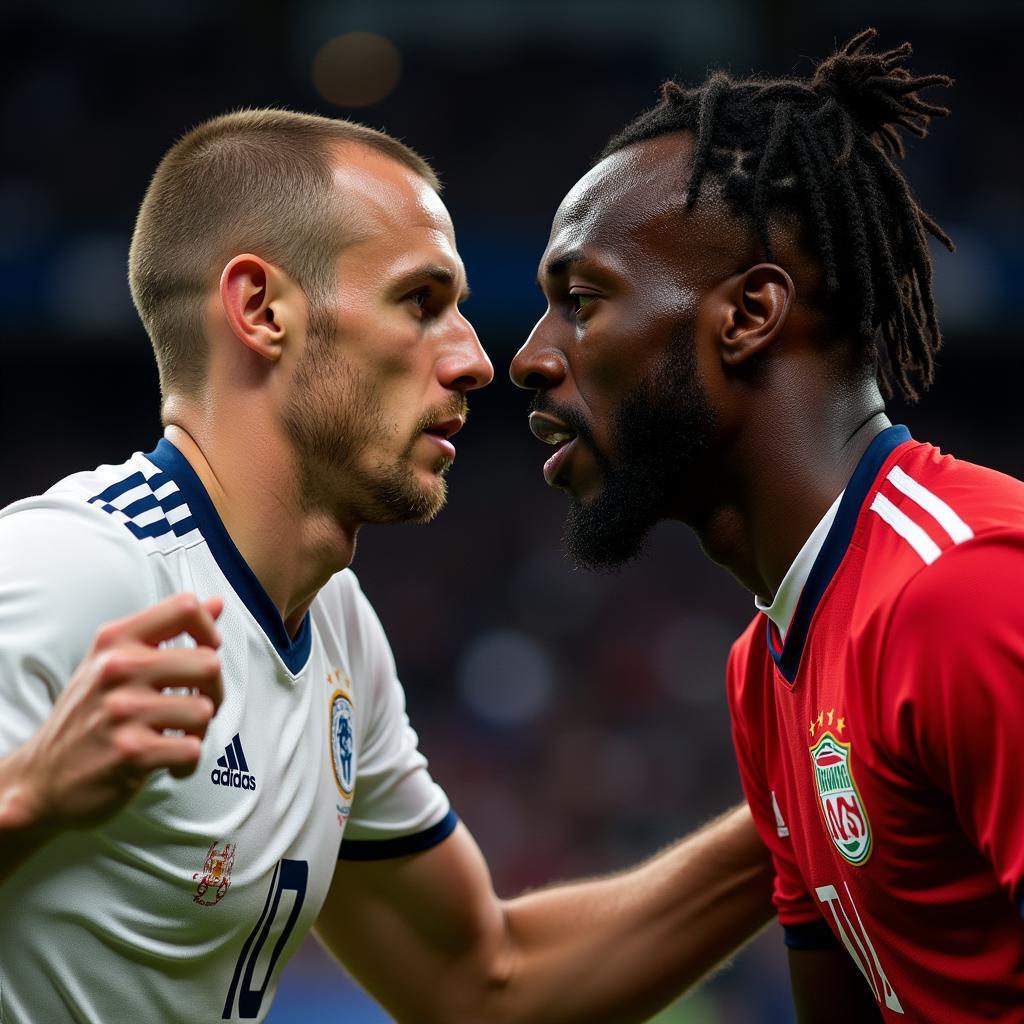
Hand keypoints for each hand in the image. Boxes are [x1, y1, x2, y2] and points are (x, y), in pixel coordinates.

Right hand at [9, 592, 223, 833]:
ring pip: (204, 710)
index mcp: (116, 641)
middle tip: (192, 708)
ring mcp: (122, 710)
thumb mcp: (115, 662)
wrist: (41, 779)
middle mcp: (118, 669)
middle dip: (213, 691)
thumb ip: (167, 631)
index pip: (184, 608)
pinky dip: (187, 763)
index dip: (209, 630)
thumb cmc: (89, 716)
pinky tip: (167, 764)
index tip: (206, 652)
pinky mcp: (131, 751)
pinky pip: (192, 750)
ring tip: (174, 738)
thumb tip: (217, 602)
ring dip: (198, 732)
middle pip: (209, 663)